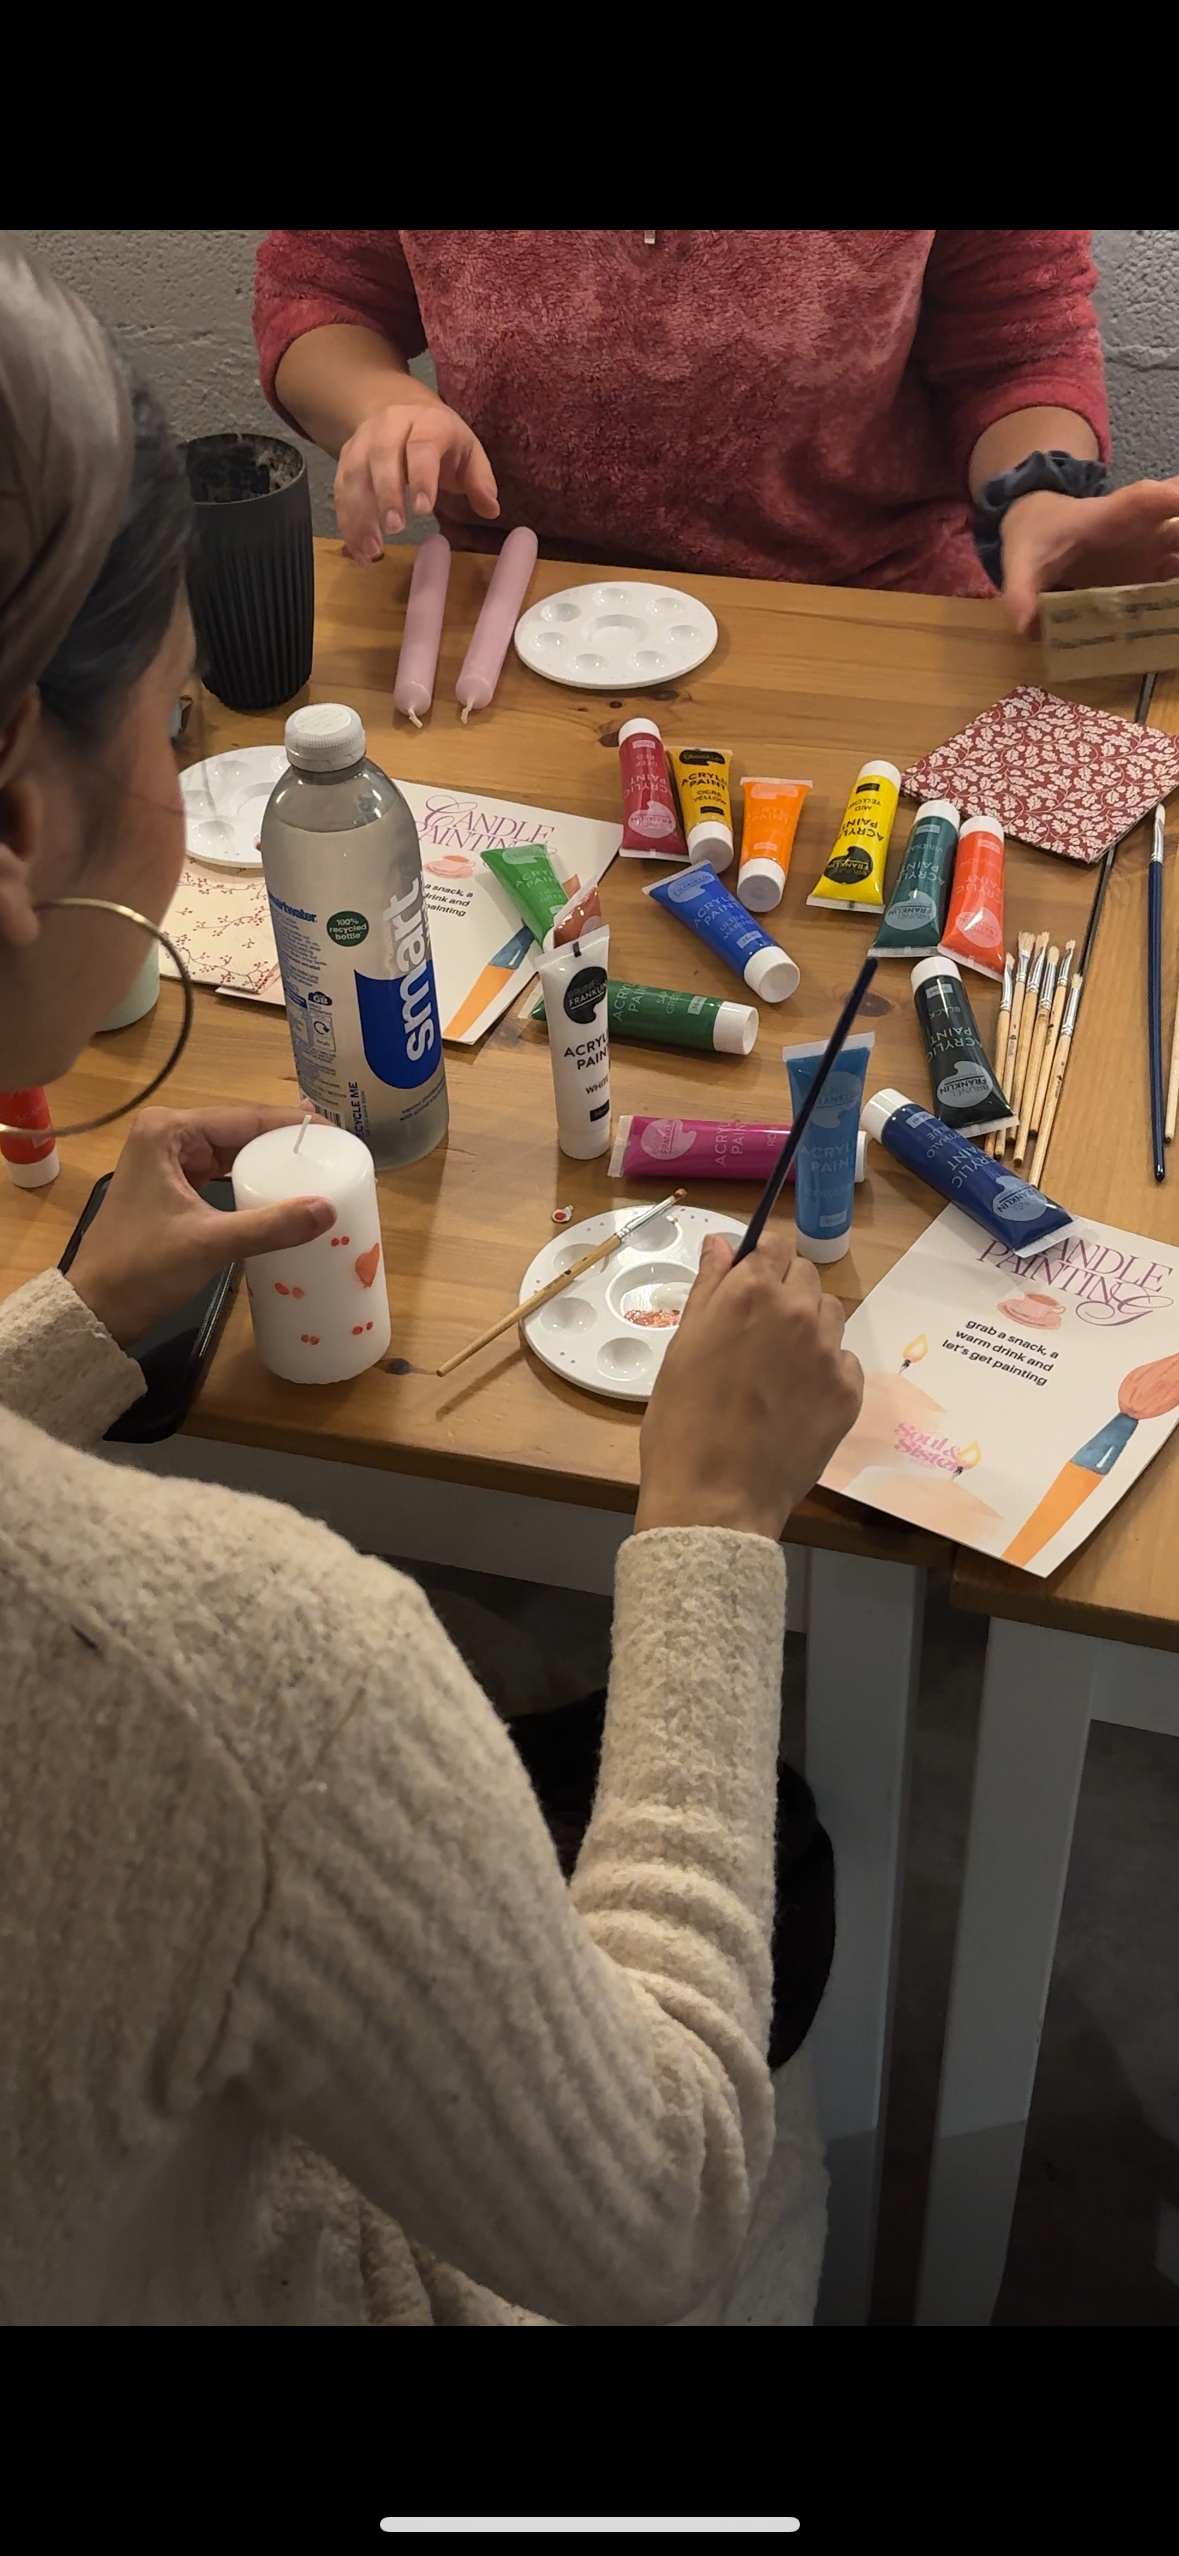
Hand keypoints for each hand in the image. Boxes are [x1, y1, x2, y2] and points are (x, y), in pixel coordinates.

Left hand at [66, 1105, 337, 1348]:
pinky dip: (249, 1177)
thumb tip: (328, 1210)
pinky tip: (280, 1186)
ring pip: (231, 1150)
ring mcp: (166, 1160)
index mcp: (167, 1131)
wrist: (99, 1307)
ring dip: (268, 1159)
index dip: (291, 1125)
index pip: (243, 1118)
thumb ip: (270, 1225)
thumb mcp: (211, 1243)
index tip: (335, 1133)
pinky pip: (220, 1171)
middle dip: (283, 1140)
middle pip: (239, 1129)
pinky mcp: (171, 1185)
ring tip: (317, 1164)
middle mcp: (165, 1135)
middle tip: (334, 1150)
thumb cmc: (144, 1268)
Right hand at [335, 397, 499, 560]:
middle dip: (386, 494)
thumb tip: (490, 509)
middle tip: (395, 530)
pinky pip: (340, 489)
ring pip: (354, 473)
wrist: (402, 410)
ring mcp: (363, 440)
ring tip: (371, 550)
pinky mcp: (346, 458)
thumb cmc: (442, 440)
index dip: (421, 476)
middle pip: (382, 456)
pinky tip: (358, 550)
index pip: (421, 445)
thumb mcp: (468, 452)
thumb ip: (479, 480)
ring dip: (359, 514)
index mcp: (427, 422)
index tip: (423, 510)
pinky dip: (346, 522)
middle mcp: (391, 425)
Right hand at [635, 1229, 862, 1542]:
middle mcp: (799, 1311)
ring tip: (780, 1363)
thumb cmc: (681, 1422)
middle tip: (758, 1328)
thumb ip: (709, 1288)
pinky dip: (825, 1367)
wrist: (716, 1497)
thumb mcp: (682, 1346)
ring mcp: (830, 1352)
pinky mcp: (849, 1391)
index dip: (760, 1259)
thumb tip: (722, 1244)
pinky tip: (797, 1396)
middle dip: (785, 1288)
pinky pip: (844, 1359)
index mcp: (752, 1292)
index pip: (772, 1244)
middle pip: (805, 1274)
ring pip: (831, 1313)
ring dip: (809, 1323)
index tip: (748, 1279)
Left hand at [1001, 478, 1178, 635]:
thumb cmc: (1037, 536)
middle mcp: (1146, 527)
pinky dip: (1177, 594)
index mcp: (1115, 514)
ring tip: (1177, 606)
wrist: (1040, 527)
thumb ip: (1020, 591)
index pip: (1151, 499)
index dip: (1174, 498)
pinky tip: (1172, 617)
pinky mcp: (1155, 570)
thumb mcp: (1021, 561)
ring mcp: (1155, 548)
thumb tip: (1025, 626)